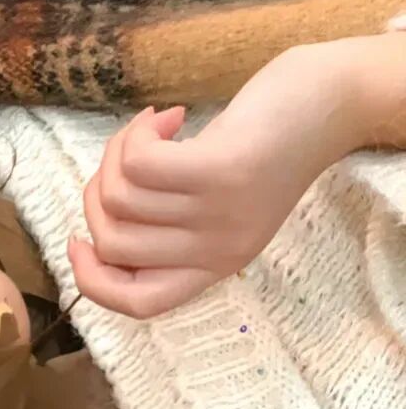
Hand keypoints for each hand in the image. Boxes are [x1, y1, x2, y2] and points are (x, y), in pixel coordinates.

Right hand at [69, 44, 365, 319]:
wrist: (329, 104)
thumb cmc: (263, 148)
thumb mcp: (217, 206)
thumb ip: (167, 227)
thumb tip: (94, 228)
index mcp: (213, 266)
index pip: (137, 304)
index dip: (91, 281)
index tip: (79, 241)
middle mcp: (216, 250)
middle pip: (113, 243)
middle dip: (96, 194)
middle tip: (123, 159)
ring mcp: (219, 213)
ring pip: (119, 198)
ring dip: (117, 154)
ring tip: (149, 131)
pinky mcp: (221, 171)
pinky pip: (138, 165)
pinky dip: (134, 135)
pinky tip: (162, 118)